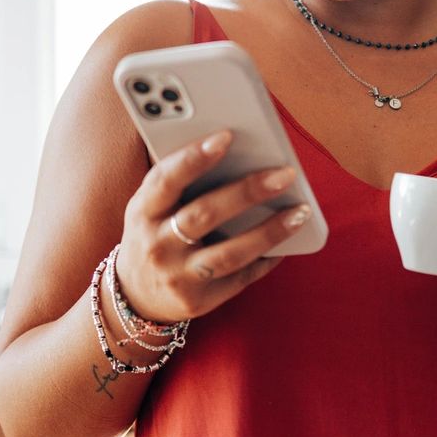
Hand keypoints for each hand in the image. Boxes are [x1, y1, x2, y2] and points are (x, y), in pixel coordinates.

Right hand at [119, 130, 306, 323]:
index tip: (226, 136)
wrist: (135, 296)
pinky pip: (241, 278)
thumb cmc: (153, 234)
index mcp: (142, 212)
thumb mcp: (150, 207)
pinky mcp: (198, 301)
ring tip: (301, 212)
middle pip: (205, 215)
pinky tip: (288, 242)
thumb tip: (236, 150)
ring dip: (269, 232)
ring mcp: (177, 277)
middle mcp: (157, 246)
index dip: (193, 158)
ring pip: (230, 253)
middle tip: (285, 174)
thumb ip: (179, 182)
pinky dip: (267, 259)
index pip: (165, 180)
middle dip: (247, 192)